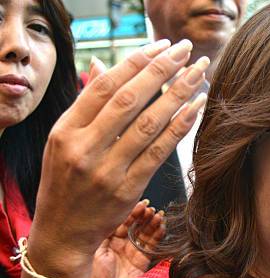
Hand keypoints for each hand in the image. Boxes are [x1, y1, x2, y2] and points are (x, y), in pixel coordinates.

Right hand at [27, 39, 208, 275]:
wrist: (63, 231)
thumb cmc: (65, 181)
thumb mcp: (62, 141)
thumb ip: (85, 106)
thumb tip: (103, 65)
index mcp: (65, 130)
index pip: (104, 86)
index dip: (135, 62)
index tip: (160, 46)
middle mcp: (84, 147)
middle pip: (129, 99)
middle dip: (162, 70)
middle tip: (186, 50)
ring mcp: (106, 169)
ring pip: (148, 123)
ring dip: (178, 94)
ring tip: (199, 72)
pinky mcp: (128, 189)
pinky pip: (159, 151)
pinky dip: (179, 126)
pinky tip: (196, 106)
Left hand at [92, 199, 164, 277]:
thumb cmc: (91, 274)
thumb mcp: (93, 249)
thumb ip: (104, 231)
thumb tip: (114, 212)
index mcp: (106, 239)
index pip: (121, 221)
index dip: (131, 212)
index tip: (141, 203)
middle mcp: (120, 244)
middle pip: (135, 225)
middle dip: (143, 216)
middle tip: (150, 209)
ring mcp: (131, 252)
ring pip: (145, 233)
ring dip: (152, 224)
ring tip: (159, 215)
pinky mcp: (142, 261)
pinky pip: (152, 245)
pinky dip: (158, 236)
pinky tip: (162, 226)